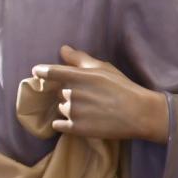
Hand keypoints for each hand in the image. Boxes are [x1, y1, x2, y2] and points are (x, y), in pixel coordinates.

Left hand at [31, 46, 170, 142]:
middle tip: (89, 97)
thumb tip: (63, 49)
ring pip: (61, 108)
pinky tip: (80, 122)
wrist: (139, 114)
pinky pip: (58, 125)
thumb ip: (80, 59)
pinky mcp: (76, 129)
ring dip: (71, 109)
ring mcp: (73, 112)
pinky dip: (64, 124)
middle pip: (59, 92)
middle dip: (70, 93)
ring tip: (91, 110)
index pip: (50, 72)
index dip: (42, 72)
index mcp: (78, 76)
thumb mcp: (104, 69)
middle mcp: (71, 93)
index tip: (38, 72)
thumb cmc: (123, 88)